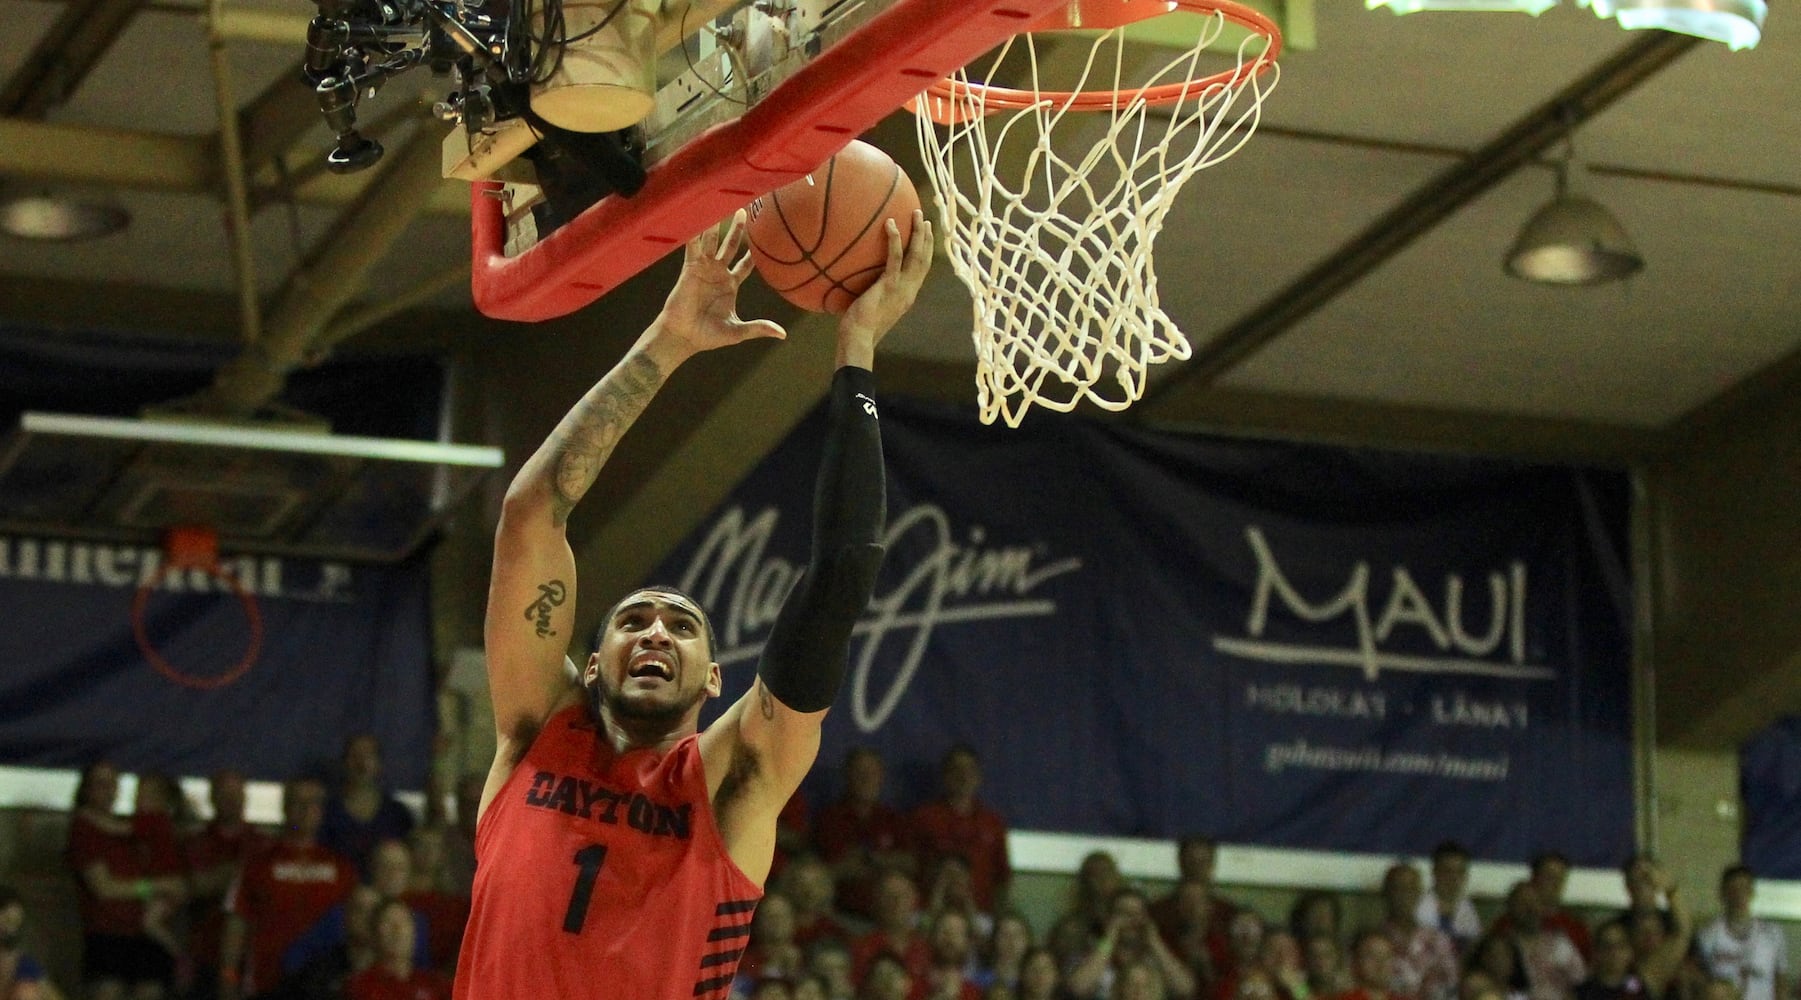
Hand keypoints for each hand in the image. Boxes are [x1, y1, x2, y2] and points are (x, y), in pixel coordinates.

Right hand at [651, 209, 785, 361]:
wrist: (684, 337)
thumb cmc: (708, 336)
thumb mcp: (738, 331)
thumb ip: (759, 328)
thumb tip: (783, 334)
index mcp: (730, 285)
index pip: (746, 264)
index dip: (755, 253)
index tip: (766, 237)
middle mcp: (717, 273)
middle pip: (730, 245)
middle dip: (737, 228)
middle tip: (744, 209)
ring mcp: (703, 269)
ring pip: (712, 241)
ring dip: (716, 224)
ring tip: (721, 202)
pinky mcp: (690, 268)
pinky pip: (693, 246)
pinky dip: (695, 232)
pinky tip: (699, 217)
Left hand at [837, 209, 932, 367]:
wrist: (859, 338)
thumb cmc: (859, 327)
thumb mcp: (873, 307)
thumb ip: (875, 293)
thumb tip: (862, 281)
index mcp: (907, 296)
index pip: (921, 271)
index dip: (926, 252)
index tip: (926, 236)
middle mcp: (909, 291)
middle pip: (924, 260)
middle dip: (927, 238)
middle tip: (925, 219)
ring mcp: (902, 288)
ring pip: (917, 256)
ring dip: (919, 233)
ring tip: (917, 215)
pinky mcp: (889, 285)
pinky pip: (895, 258)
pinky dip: (895, 239)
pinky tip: (890, 223)